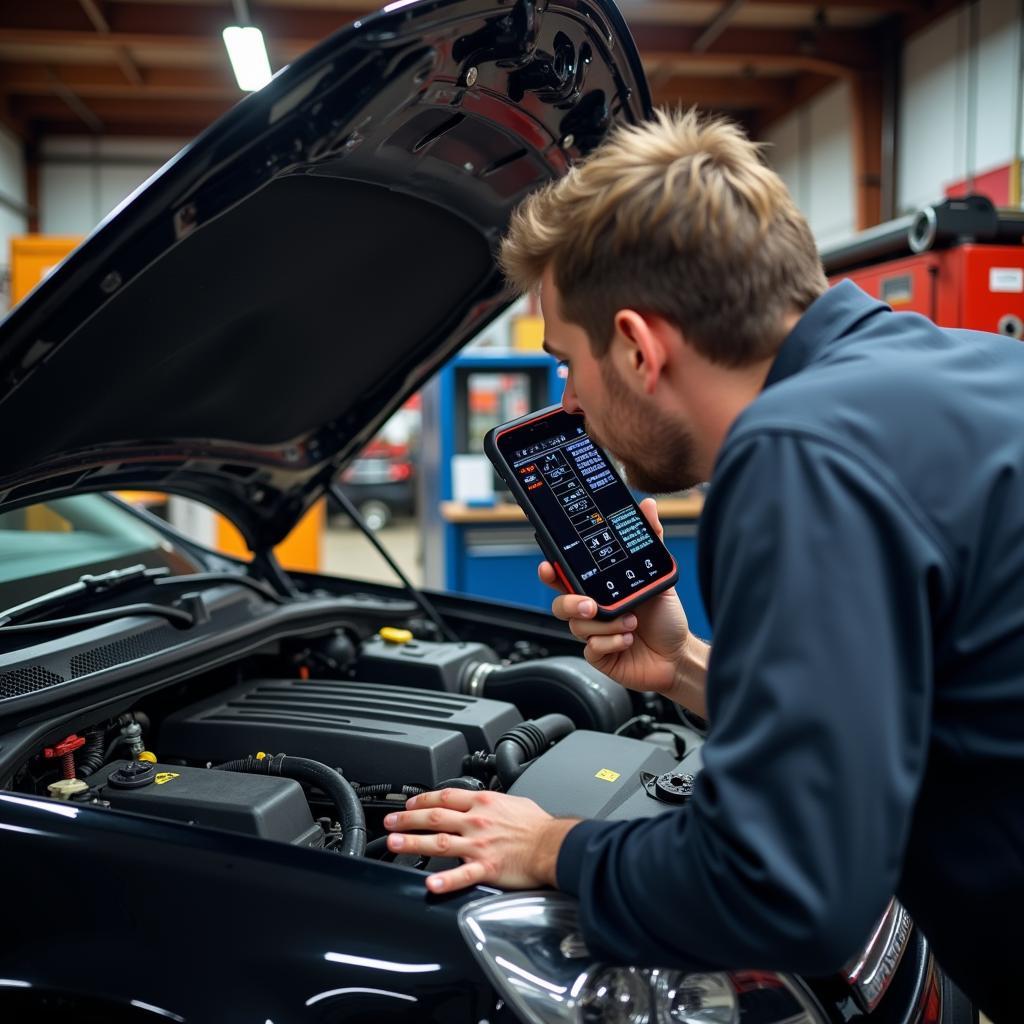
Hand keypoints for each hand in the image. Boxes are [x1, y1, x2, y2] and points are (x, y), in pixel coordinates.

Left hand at [383, 788, 578, 893]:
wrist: (555, 844)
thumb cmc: (539, 826)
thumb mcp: (514, 801)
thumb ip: (494, 802)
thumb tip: (483, 802)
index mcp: (484, 802)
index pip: (445, 796)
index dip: (423, 799)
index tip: (410, 804)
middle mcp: (477, 821)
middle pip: (435, 816)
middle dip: (408, 819)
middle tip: (390, 822)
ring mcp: (479, 845)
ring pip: (439, 841)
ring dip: (413, 842)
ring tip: (395, 844)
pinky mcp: (487, 867)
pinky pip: (462, 875)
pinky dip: (445, 880)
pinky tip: (429, 884)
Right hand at [540, 498, 701, 706]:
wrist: (678, 653)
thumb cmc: (664, 616)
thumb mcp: (658, 575)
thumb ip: (650, 540)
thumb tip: (647, 506)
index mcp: (600, 589)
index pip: (567, 577)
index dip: (552, 572)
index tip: (548, 566)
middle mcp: (592, 610)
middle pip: (561, 604)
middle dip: (571, 602)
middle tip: (591, 604)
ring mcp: (594, 634)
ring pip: (578, 627)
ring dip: (607, 625)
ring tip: (631, 621)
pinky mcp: (599, 655)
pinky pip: (592, 649)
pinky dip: (613, 643)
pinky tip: (629, 639)